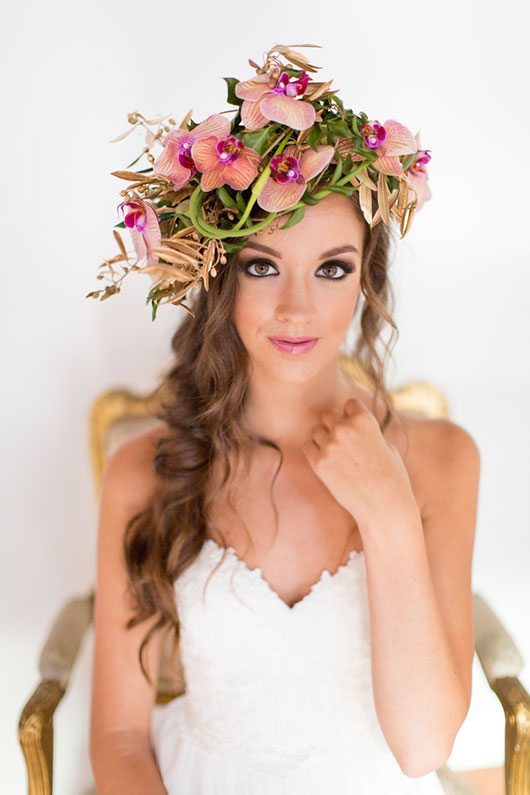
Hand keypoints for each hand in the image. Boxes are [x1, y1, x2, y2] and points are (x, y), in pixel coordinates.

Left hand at [301, 397, 418, 529]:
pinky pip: (308, 447)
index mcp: (364, 420)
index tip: (354, 430)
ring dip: (323, 439)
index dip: (351, 416)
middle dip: (334, 426)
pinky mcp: (319, 463)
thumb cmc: (391, 477)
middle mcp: (345, 428)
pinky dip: (314, 453)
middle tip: (343, 445)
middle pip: (328, 415)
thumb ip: (368, 431)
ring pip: (316, 431)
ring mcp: (330, 445)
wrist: (383, 505)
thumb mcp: (387, 445)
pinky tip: (327, 463)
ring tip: (336, 456)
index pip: (348, 404)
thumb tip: (354, 423)